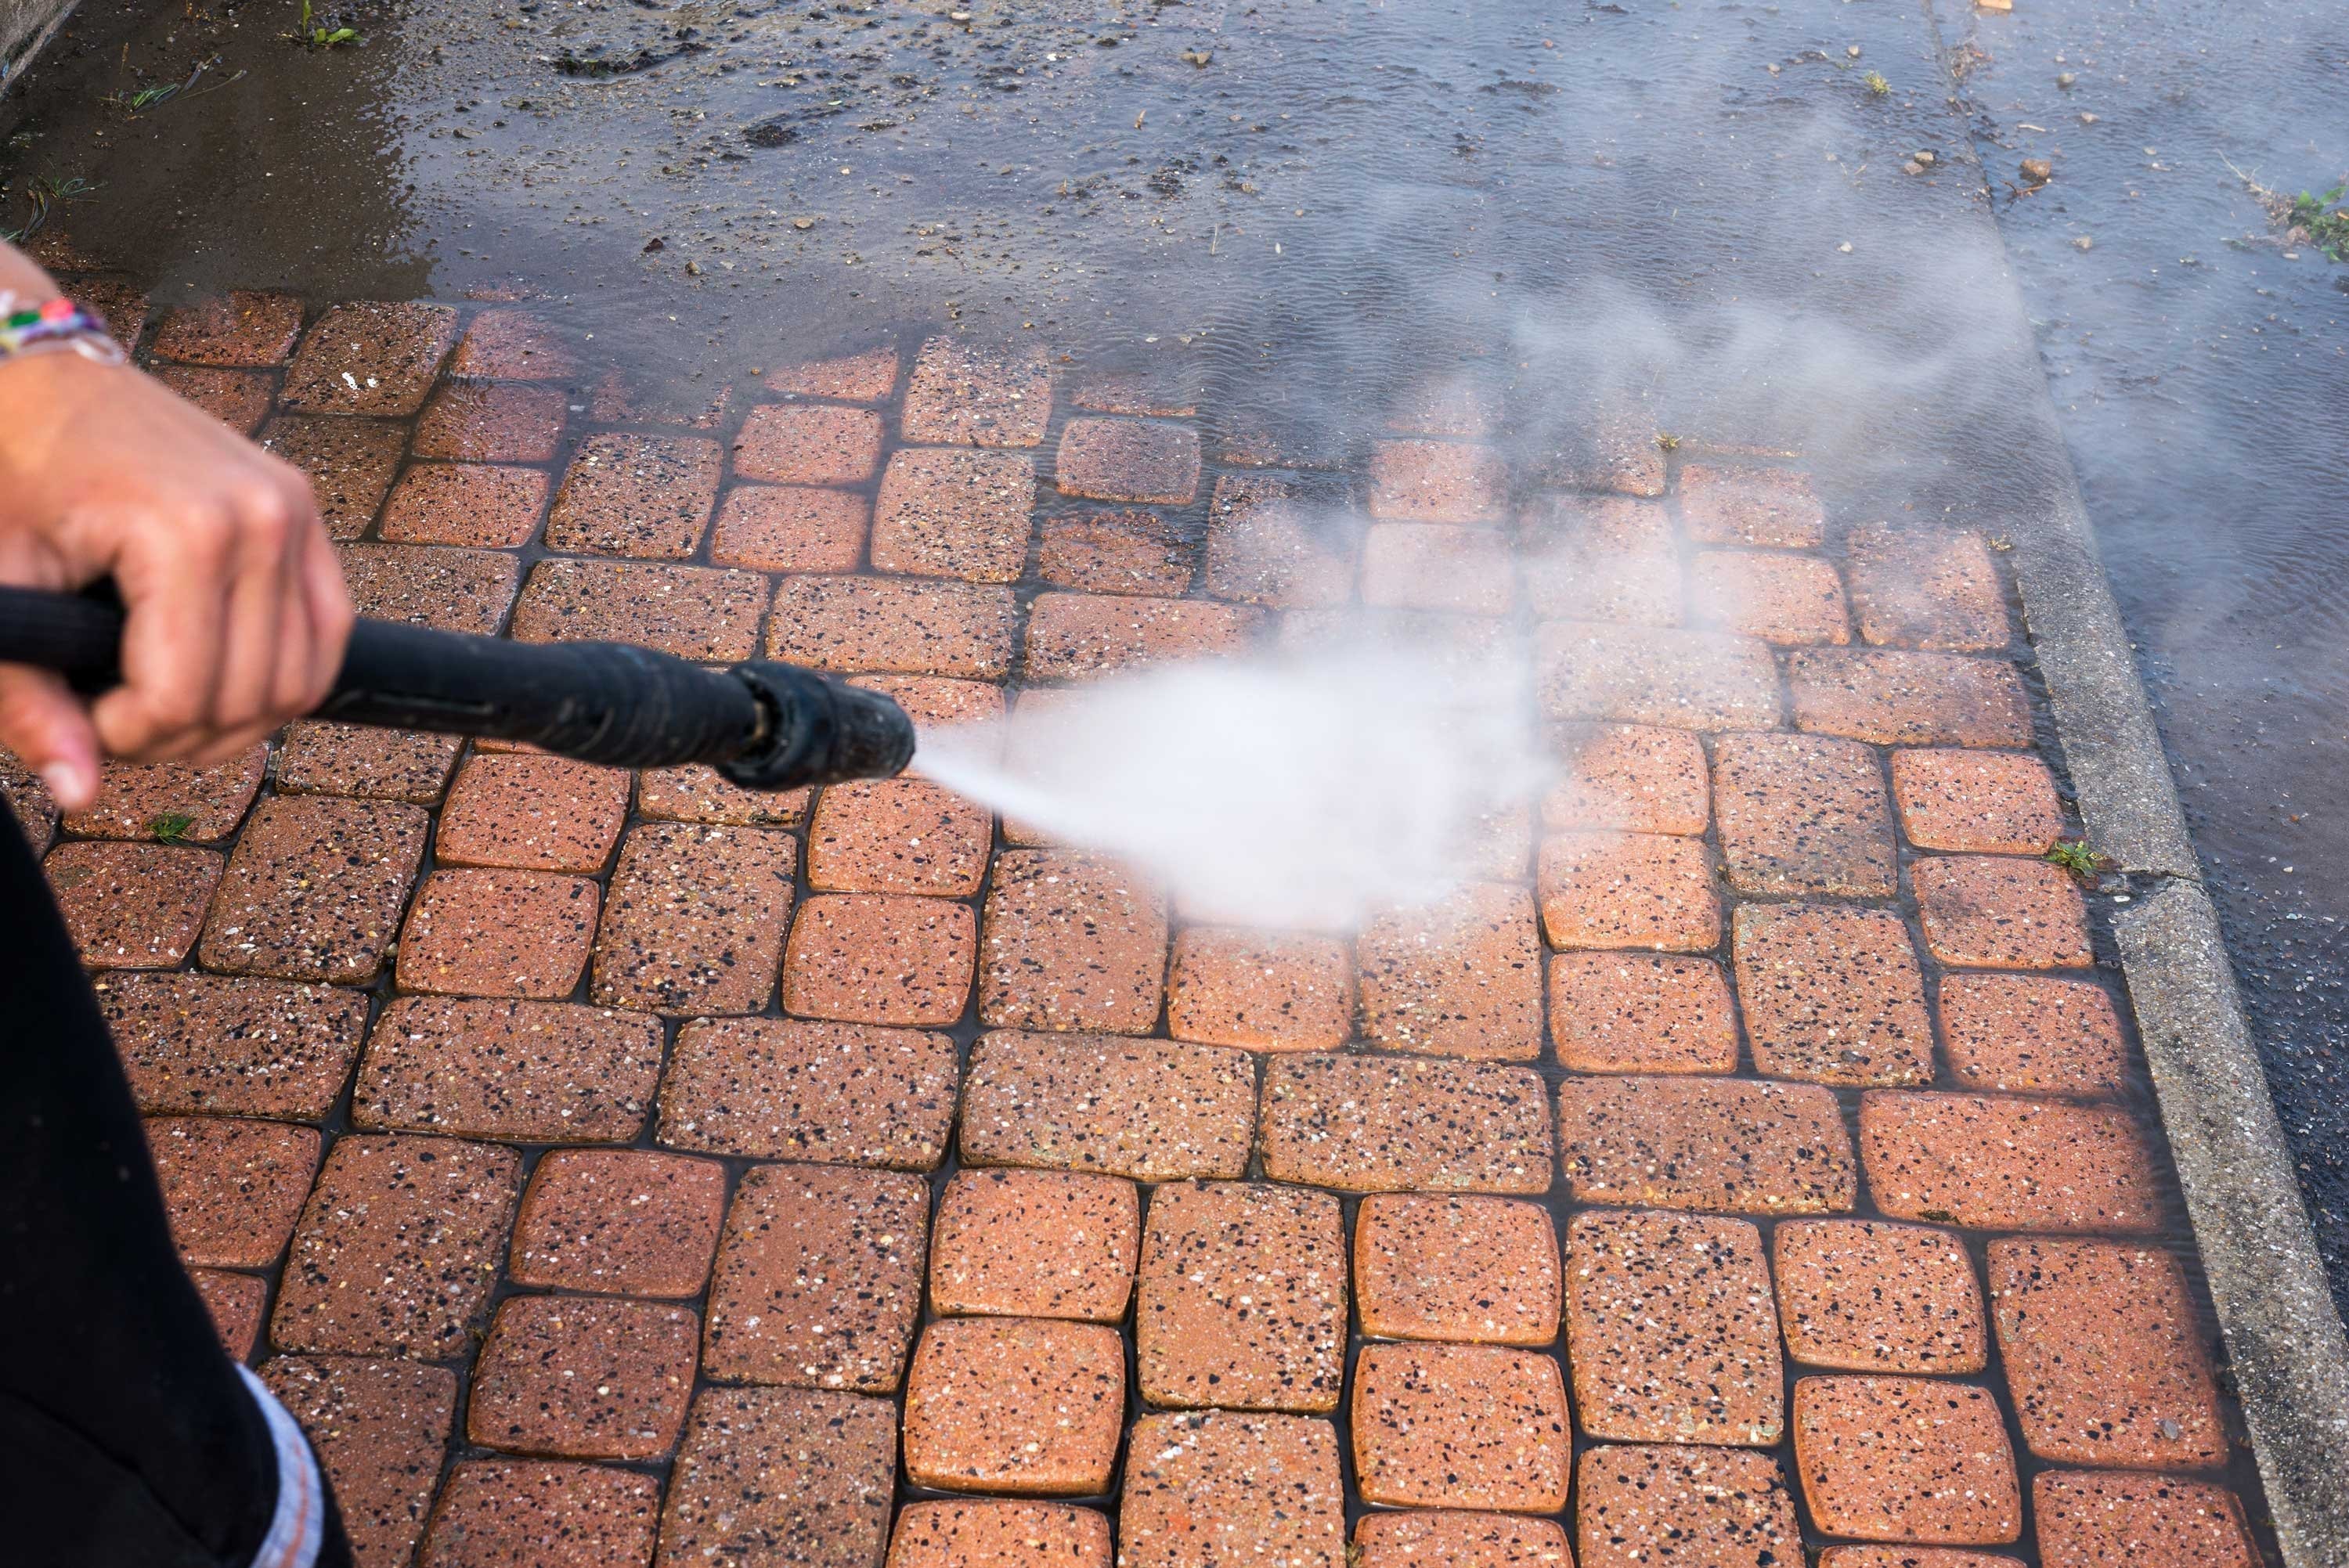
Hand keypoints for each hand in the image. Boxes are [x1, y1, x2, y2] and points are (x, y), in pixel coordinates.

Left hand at [0, 349, 351, 811]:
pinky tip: (217, 677)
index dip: (131, 734)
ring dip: (236, 720)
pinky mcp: (309, 518)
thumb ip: (28, 697)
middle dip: (182, 735)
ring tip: (166, 701)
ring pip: (299, 681)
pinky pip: (326, 635)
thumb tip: (79, 793)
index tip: (85, 716)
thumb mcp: (0, 583)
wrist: (45, 379)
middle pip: (250, 697)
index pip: (187, 692)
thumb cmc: (10, 472)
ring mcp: (297, 516)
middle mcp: (264, 521)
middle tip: (118, 719)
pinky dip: (280, 679)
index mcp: (187, 530)